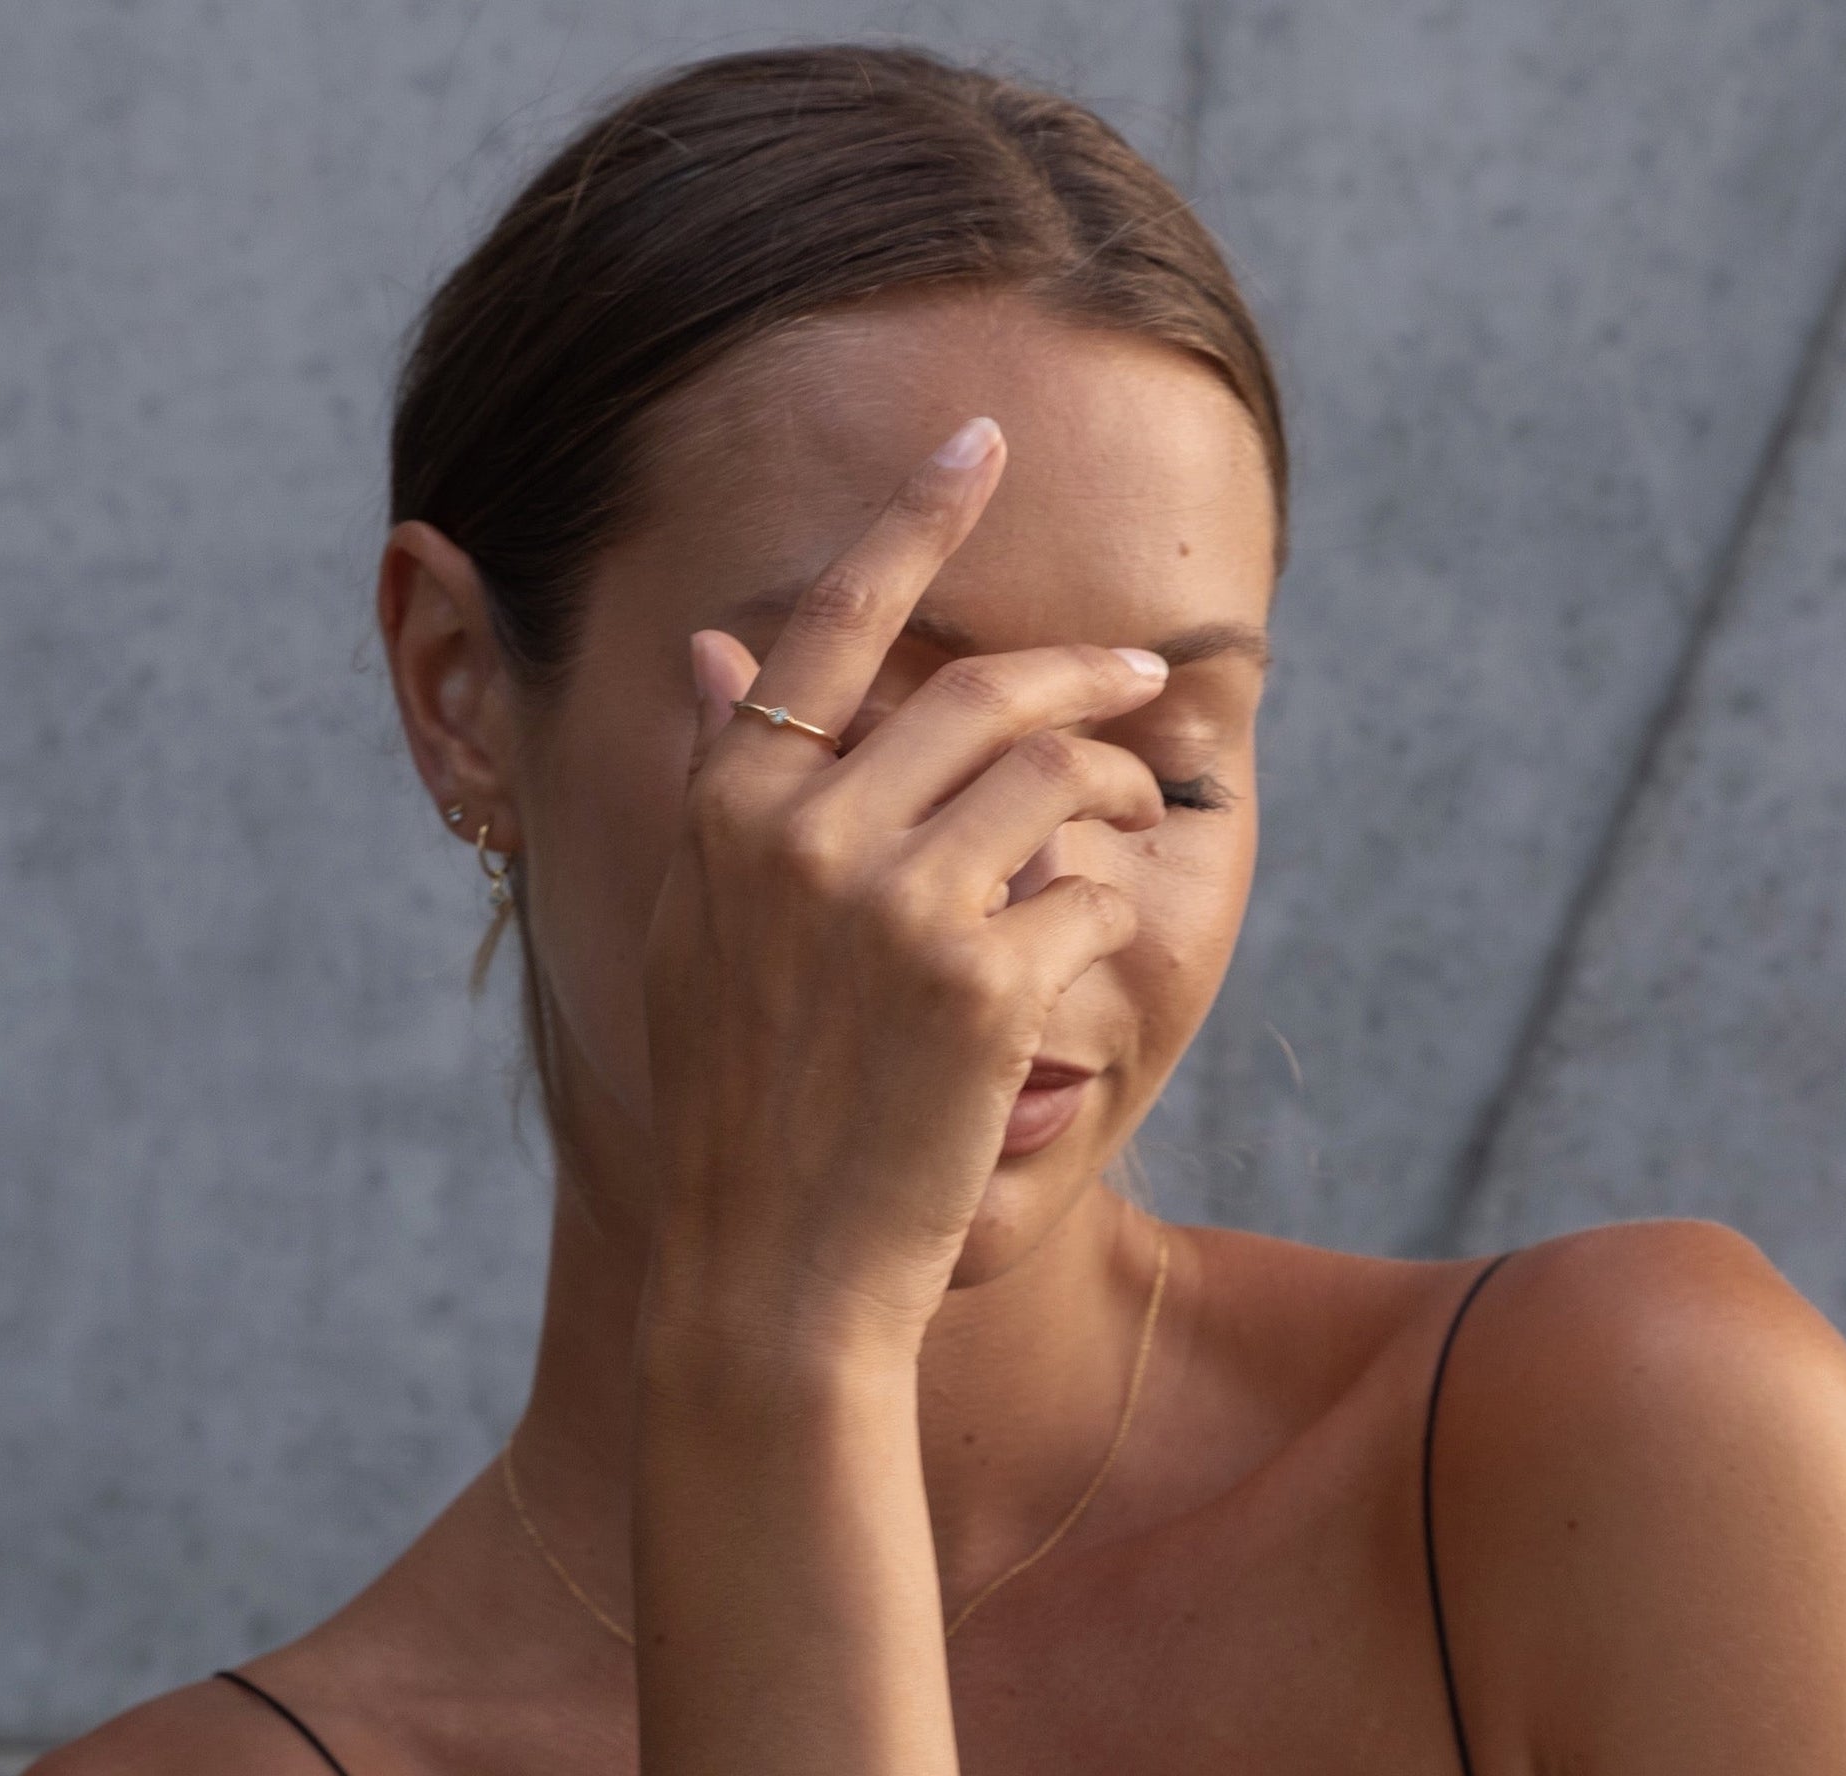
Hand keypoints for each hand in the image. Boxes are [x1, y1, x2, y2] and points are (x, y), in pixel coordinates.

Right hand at [640, 416, 1171, 1363]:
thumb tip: (716, 651)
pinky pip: (1089, 890)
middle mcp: (803, 834)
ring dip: (1124, 793)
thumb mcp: (694, 929)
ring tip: (1142, 822)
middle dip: (1090, 677)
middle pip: (986, 692)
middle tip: (1150, 681)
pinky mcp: (982, 983)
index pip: (829, 619)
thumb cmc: (736, 1100)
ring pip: (1060, 779)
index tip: (982, 437)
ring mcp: (893, 905)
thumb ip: (724, 783)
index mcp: (727, 809)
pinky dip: (1108, 904)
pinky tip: (1086, 946)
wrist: (766, 1268)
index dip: (914, 516)